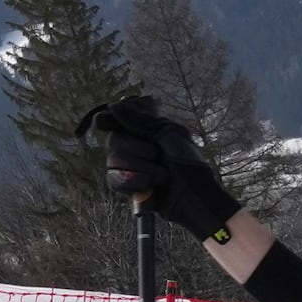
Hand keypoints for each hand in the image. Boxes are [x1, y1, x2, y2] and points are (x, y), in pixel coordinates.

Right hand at [76, 94, 239, 240]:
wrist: (196, 196)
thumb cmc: (189, 163)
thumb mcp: (169, 135)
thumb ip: (141, 120)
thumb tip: (113, 105)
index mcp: (145, 129)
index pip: (116, 118)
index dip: (108, 119)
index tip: (105, 122)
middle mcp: (134, 145)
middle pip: (113, 139)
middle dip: (135, 147)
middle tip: (157, 154)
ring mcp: (130, 166)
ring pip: (112, 160)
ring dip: (141, 167)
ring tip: (162, 174)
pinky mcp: (128, 186)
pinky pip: (114, 180)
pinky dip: (133, 181)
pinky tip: (149, 185)